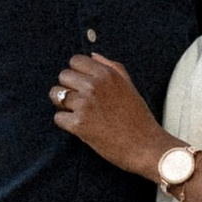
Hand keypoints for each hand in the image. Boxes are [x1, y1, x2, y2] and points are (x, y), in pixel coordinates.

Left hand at [52, 52, 166, 175]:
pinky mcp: (79, 124)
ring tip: (78, 113)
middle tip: (79, 101)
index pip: (75, 61)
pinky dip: (65, 123)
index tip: (82, 84)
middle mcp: (94, 86)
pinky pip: (58, 117)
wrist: (145, 146)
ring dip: (64, 105)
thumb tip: (92, 55)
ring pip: (56, 95)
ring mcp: (85, 105)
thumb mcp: (129, 85)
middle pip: (63, 76)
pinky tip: (79, 126)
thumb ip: (111, 66)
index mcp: (107, 74)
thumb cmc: (138, 117)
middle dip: (68, 87)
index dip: (76, 73)